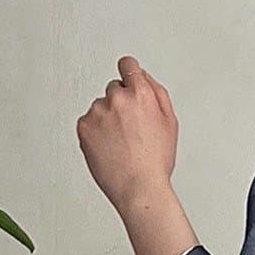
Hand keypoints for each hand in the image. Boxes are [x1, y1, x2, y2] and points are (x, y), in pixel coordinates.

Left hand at [77, 56, 178, 215]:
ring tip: (120, 144)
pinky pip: (87, 122)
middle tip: (130, 129)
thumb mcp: (170, 123)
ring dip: (106, 119)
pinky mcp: (84, 126)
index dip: (129, 74)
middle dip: (120, 104)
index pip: (128, 66)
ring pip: (100, 107)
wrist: (138, 188)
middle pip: (114, 89)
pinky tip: (109, 148)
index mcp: (140, 94)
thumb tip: (143, 76)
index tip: (127, 80)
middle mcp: (117, 99)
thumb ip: (157, 92)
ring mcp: (98, 112)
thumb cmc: (155, 162)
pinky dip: (95, 133)